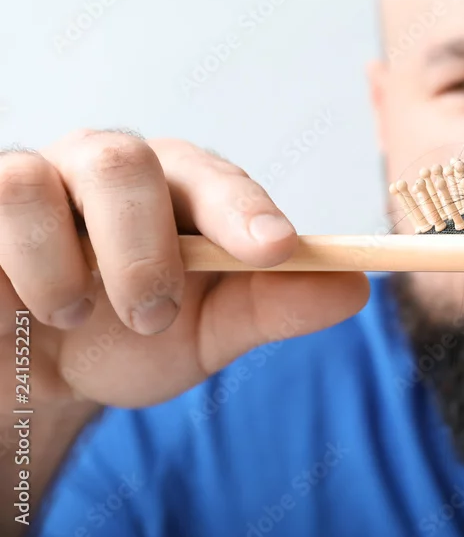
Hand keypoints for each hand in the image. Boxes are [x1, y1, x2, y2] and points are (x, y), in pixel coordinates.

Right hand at [0, 129, 369, 408]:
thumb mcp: (209, 332)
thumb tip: (356, 287)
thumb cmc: (132, 337)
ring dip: (57, 266)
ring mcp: (28, 181)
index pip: (214, 178)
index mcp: (177, 186)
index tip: (276, 251)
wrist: (42, 374)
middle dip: (141, 248)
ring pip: (26, 185)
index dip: (244, 210)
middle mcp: (103, 168)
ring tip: (74, 316)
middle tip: (152, 316)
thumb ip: (273, 306)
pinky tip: (13, 310)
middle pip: (122, 163)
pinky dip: (0, 275)